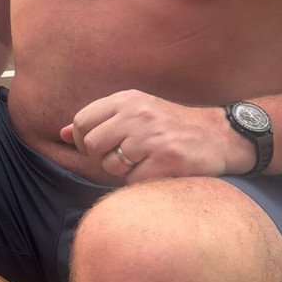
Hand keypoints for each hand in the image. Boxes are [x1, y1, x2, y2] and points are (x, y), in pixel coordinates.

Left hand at [58, 90, 242, 182]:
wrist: (220, 136)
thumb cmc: (170, 125)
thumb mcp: (135, 112)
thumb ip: (99, 120)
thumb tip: (61, 133)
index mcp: (127, 99)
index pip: (82, 121)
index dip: (84, 140)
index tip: (98, 147)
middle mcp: (138, 114)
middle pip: (93, 144)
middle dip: (101, 158)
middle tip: (121, 158)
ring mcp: (152, 137)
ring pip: (111, 165)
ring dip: (122, 171)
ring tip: (143, 162)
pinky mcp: (167, 160)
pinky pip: (133, 181)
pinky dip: (140, 182)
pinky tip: (157, 171)